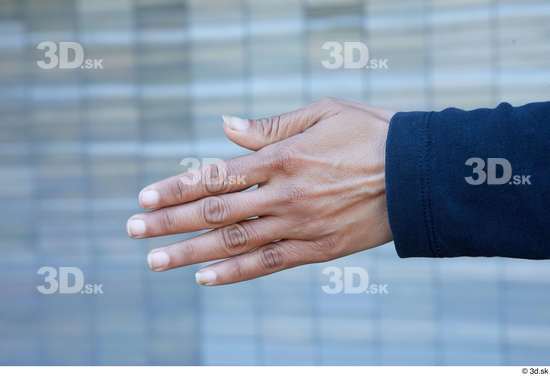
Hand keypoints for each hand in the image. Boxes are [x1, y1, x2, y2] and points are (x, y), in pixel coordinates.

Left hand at [127, 98, 394, 284]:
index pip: (216, 176)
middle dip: (170, 223)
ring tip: (156, 262)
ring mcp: (300, 226)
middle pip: (215, 213)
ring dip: (190, 253)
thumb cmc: (370, 133)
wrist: (418, 173)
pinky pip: (269, 264)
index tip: (145, 199)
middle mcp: (284, 195)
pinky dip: (235, 272)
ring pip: (235, 243)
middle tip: (134, 232)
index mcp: (282, 158)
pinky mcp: (318, 250)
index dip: (177, 187)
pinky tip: (204, 278)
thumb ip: (270, 126)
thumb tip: (225, 127)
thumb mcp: (321, 113)